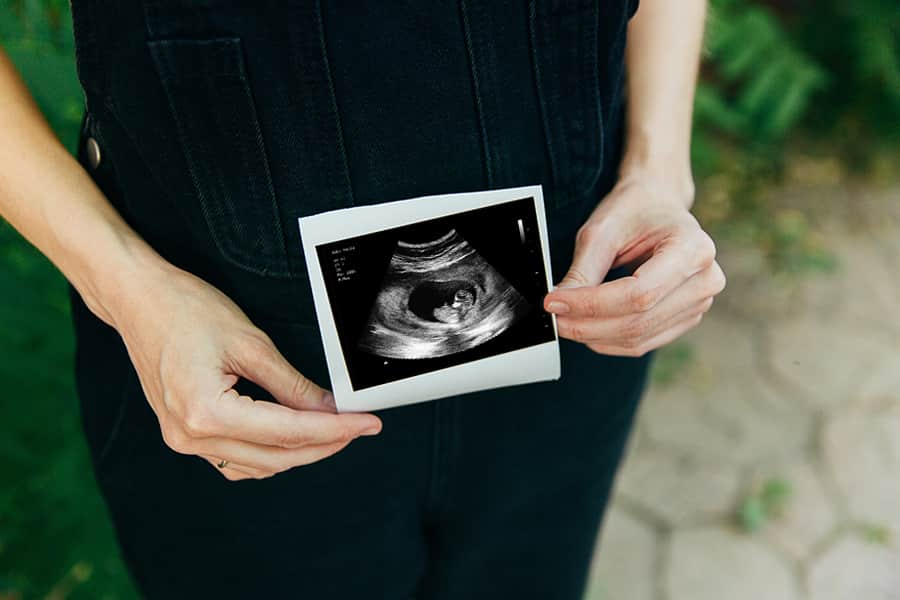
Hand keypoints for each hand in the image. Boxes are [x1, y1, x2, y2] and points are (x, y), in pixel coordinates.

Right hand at [107, 263, 381, 480]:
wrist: (138, 300)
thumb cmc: (186, 310)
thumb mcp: (251, 343)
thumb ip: (292, 385)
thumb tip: (328, 408)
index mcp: (206, 412)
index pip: (288, 432)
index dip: (335, 429)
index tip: (368, 424)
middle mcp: (190, 436)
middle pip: (276, 456)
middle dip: (325, 444)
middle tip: (360, 427)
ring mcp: (183, 440)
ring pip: (258, 465)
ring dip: (299, 452)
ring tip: (334, 430)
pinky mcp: (183, 435)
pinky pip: (235, 461)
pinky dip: (268, 454)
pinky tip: (291, 438)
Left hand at [543, 175, 724, 356]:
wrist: (657, 205)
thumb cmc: (634, 212)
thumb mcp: (601, 232)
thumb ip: (583, 271)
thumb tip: (559, 306)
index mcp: (693, 248)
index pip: (638, 293)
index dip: (591, 304)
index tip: (555, 302)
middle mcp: (705, 279)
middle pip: (638, 320)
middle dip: (587, 324)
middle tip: (553, 318)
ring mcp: (699, 303)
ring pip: (638, 337)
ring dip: (595, 336)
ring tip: (566, 321)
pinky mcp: (686, 319)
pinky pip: (643, 342)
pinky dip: (609, 340)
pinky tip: (587, 328)